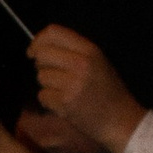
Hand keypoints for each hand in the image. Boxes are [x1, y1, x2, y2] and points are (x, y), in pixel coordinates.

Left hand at [25, 24, 144, 152]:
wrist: (120, 119)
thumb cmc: (106, 90)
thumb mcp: (97, 61)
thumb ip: (72, 50)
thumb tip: (39, 47)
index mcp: (90, 50)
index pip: (53, 32)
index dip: (37, 40)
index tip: (32, 51)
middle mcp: (81, 64)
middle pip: (42, 54)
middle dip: (41, 64)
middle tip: (52, 74)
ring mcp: (73, 83)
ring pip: (41, 76)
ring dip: (48, 85)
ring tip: (66, 91)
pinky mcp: (66, 102)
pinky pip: (43, 95)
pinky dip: (50, 101)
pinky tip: (65, 104)